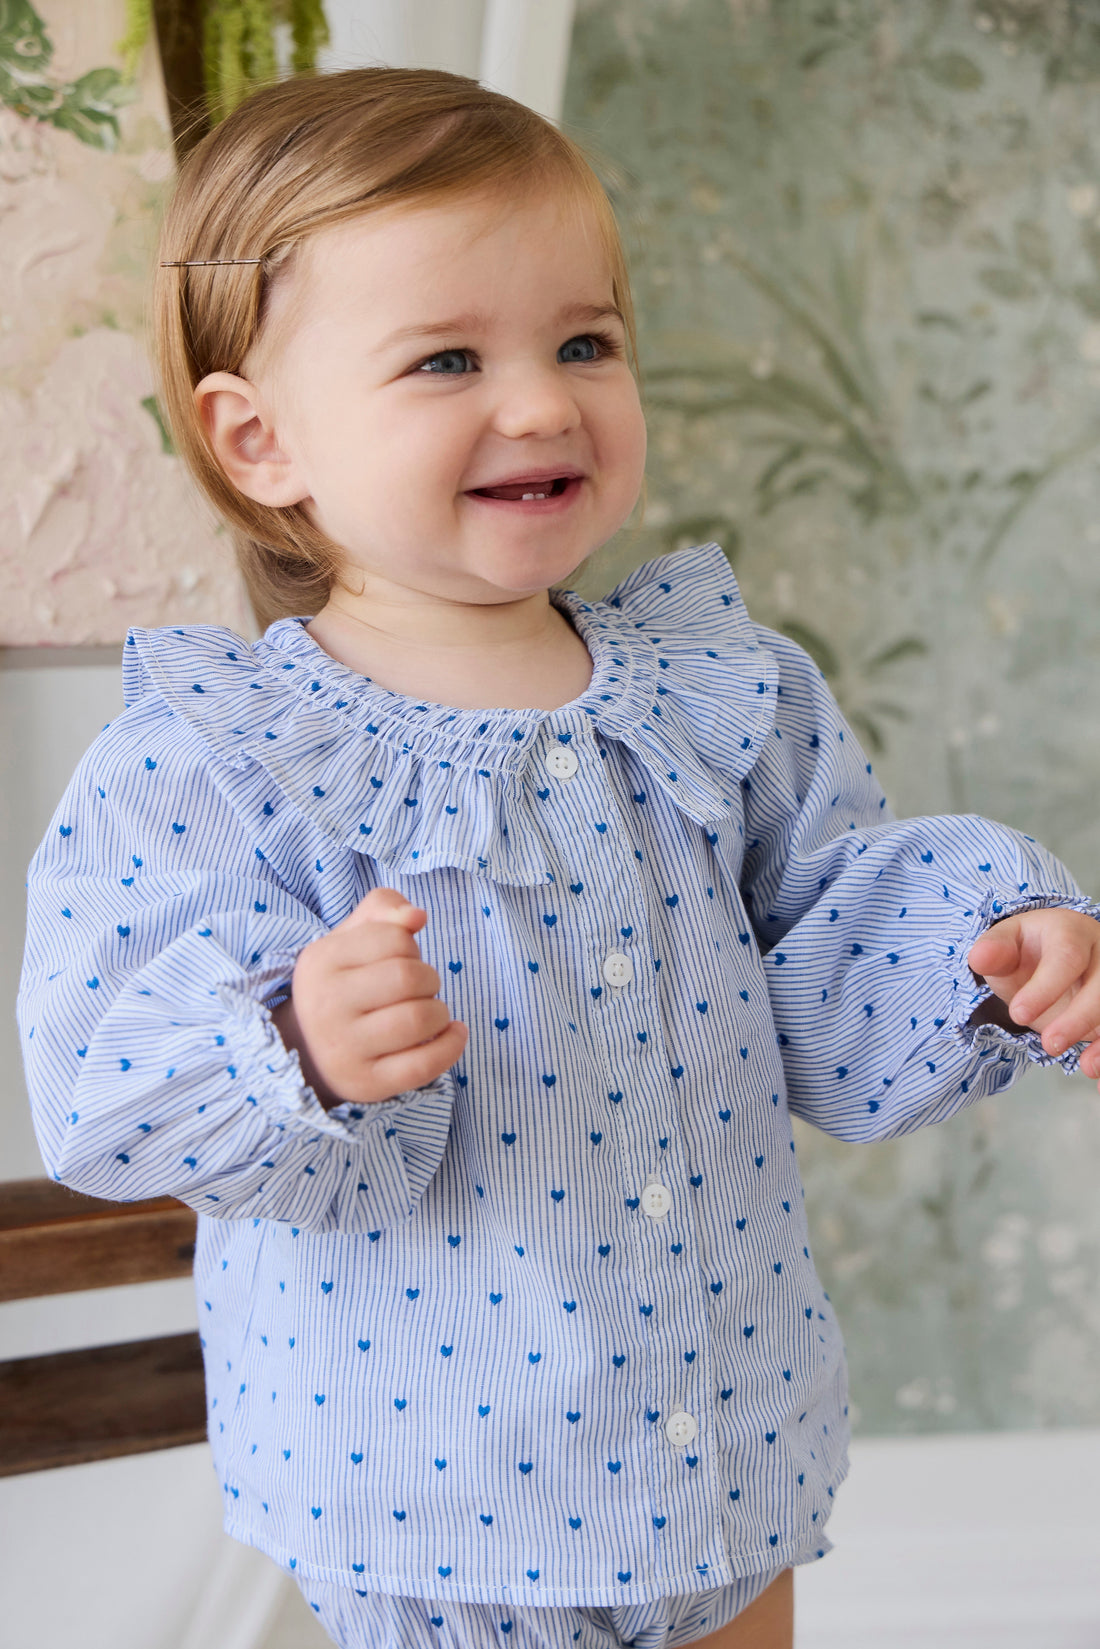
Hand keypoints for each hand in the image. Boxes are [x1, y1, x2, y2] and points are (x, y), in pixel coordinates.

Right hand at [277, 886, 467, 1106]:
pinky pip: (425, 1064)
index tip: (400, 958)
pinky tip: (453, 1033)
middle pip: (409, 978)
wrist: (306, 1051)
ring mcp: (344, 1049)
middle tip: (421, 988)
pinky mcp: (367, 1084)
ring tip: (431, 1014)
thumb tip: (417, 915)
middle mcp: (326, 1006)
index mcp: (320, 961)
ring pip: (420, 1019)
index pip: (394, 938)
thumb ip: (383, 909)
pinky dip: (452, 1045)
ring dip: (440, 1012)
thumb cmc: (342, 984)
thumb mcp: (350, 938)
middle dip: (429, 978)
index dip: (410, 945)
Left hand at [967, 907, 1099, 1080]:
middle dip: (1080, 1018)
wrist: (1048, 957)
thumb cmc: (1026, 952)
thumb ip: (995, 951)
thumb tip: (979, 957)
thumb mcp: (1006, 946)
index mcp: (1070, 931)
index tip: (1018, 1015)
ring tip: (1088, 1066)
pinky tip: (1097, 1075)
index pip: (1067, 956)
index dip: (1046, 987)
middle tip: (1049, 1045)